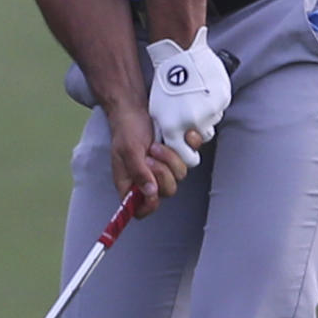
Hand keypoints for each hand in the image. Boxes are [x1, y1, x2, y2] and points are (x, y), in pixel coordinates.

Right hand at [108, 102, 201, 218]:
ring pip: (180, 175)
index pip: (140, 209)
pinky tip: (174, 138)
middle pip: (167, 191)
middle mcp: (149, 180)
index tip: (151, 191)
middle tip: (150, 157)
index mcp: (131, 184)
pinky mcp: (178, 156)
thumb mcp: (127, 150)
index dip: (147, 206)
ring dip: (170, 158)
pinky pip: (191, 158)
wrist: (136, 108)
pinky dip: (186, 147)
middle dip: (161, 172)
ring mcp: (166, 168)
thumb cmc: (126, 129)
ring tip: (156, 145)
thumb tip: (149, 192)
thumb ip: (138, 171)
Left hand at [146, 26, 231, 166]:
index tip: (185, 146)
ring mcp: (210, 112)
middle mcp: (193, 123)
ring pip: (212, 123)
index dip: (187, 153)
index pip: (187, 158)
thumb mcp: (156, 111)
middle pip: (201, 140)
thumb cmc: (165, 83)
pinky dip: (213, 103)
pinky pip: (220, 109)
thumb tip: (170, 148)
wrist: (180, 56)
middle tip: (192, 120)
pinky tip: (203, 91)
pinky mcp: (222, 100)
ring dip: (205, 116)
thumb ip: (165, 132)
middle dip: (197, 134)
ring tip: (195, 99)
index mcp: (173, 128)